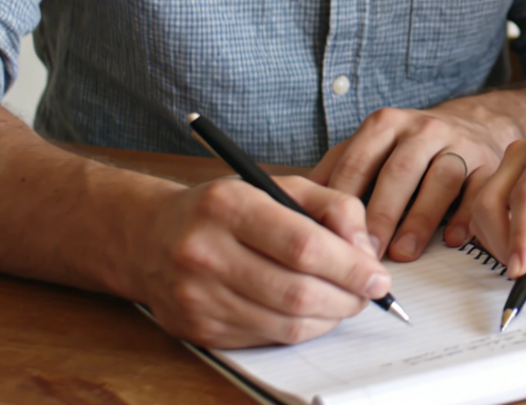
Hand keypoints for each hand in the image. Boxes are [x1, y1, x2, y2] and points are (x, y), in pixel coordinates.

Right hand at [132, 175, 389, 347]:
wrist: (148, 237)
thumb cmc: (223, 209)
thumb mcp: (277, 186)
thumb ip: (332, 206)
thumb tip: (366, 250)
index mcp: (227, 206)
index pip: (303, 246)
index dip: (350, 267)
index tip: (378, 277)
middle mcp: (204, 252)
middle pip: (297, 291)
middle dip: (346, 298)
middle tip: (367, 294)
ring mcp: (197, 296)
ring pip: (285, 323)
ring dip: (328, 318)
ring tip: (343, 302)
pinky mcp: (197, 328)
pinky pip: (266, 338)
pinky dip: (299, 329)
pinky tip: (309, 312)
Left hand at [310, 99, 521, 262]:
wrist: (475, 125)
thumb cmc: (410, 148)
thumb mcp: (371, 148)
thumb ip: (337, 170)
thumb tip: (292, 204)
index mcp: (385, 125)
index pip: (358, 162)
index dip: (343, 203)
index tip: (331, 237)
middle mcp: (422, 129)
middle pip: (398, 172)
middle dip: (380, 215)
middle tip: (366, 254)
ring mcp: (458, 144)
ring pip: (440, 180)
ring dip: (421, 219)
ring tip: (404, 252)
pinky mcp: (488, 163)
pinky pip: (478, 190)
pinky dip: (466, 216)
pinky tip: (452, 239)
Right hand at [466, 129, 525, 286]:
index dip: (520, 236)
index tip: (521, 270)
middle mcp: (524, 153)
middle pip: (491, 203)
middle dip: (507, 247)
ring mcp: (512, 166)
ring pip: (484, 213)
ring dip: (506, 249)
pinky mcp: (507, 182)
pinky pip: (491, 216)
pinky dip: (506, 243)